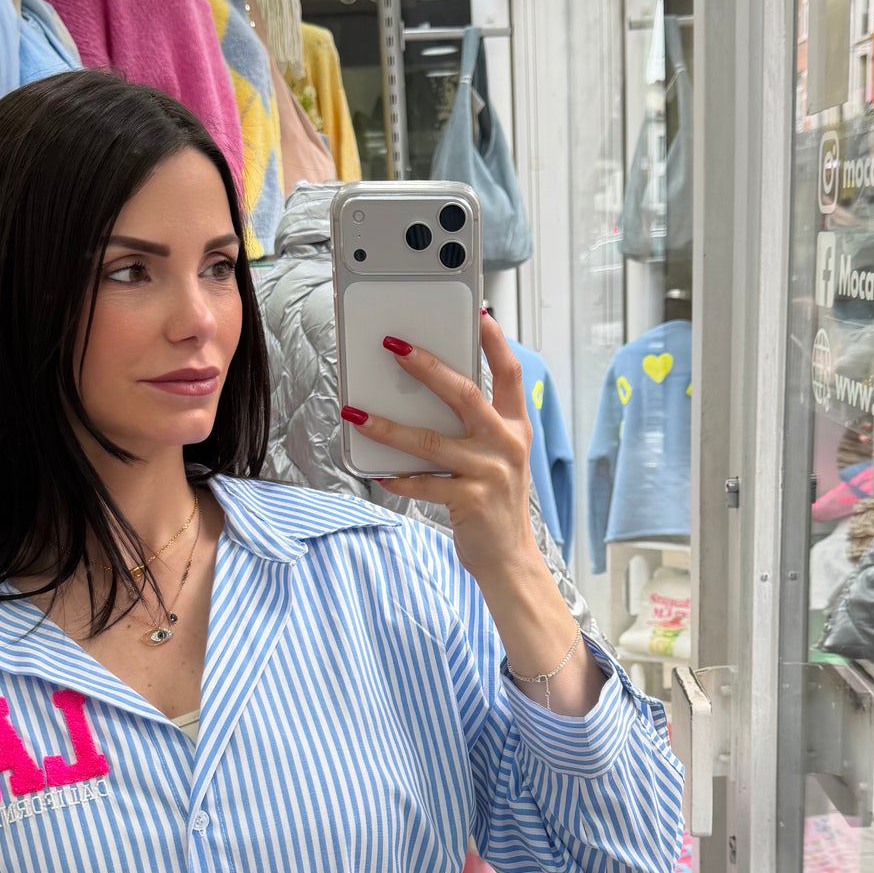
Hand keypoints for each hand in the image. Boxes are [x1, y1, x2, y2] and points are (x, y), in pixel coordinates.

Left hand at [343, 313, 532, 587]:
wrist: (510, 558)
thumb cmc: (495, 501)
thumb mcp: (497, 458)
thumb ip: (475, 428)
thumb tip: (428, 395)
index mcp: (516, 428)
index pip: (509, 374)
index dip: (495, 342)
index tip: (480, 314)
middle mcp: (506, 445)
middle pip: (465, 394)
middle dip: (427, 367)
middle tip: (394, 347)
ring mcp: (489, 473)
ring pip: (431, 440)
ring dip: (389, 426)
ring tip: (357, 415)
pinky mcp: (470, 500)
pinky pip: (424, 482)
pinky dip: (398, 477)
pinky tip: (379, 473)